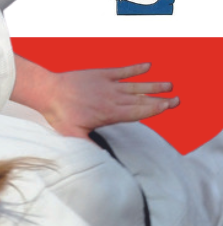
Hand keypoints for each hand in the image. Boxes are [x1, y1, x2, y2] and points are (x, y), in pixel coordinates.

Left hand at [12, 56, 178, 137]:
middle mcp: (112, 98)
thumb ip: (89, 146)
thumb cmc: (59, 115)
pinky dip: (135, 68)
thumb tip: (101, 160)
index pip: (137, 112)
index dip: (154, 109)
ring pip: (135, 85)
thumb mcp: (73, 135)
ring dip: (153, 84)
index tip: (168, 107)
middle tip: (177, 99)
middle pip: (141, 99)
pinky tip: (148, 65)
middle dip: (160, 99)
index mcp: (108, 114)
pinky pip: (123, 70)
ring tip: (169, 84)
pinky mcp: (102, 73)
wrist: (49, 91)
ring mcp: (108, 84)